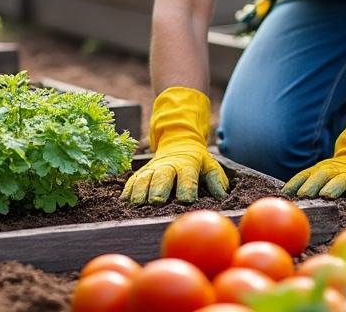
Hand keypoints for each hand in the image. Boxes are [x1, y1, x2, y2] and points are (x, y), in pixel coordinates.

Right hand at [121, 87, 228, 204]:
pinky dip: (128, 189)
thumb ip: (216, 180)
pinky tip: (124, 201)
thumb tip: (222, 196)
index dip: (187, 188)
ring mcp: (153, 167)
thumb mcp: (210, 165)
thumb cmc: (197, 160)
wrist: (178, 140)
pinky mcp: (142, 171)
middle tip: (157, 201)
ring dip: (140, 190)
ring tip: (136, 204)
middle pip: (162, 177)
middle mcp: (168, 165)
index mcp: (187, 164)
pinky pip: (133, 180)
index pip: (188, 177)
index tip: (185, 200)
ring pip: (145, 178)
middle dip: (159, 188)